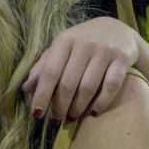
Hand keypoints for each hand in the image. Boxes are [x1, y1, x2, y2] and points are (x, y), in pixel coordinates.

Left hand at [22, 15, 137, 122]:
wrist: (117, 30)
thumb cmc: (81, 43)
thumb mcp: (60, 49)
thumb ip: (43, 66)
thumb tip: (26, 88)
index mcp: (64, 41)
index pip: (50, 72)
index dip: (42, 95)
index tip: (37, 114)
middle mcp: (84, 44)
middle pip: (68, 82)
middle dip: (60, 105)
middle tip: (57, 118)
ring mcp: (105, 50)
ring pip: (88, 86)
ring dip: (79, 107)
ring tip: (73, 117)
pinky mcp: (123, 58)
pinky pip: (112, 86)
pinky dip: (102, 102)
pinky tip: (94, 112)